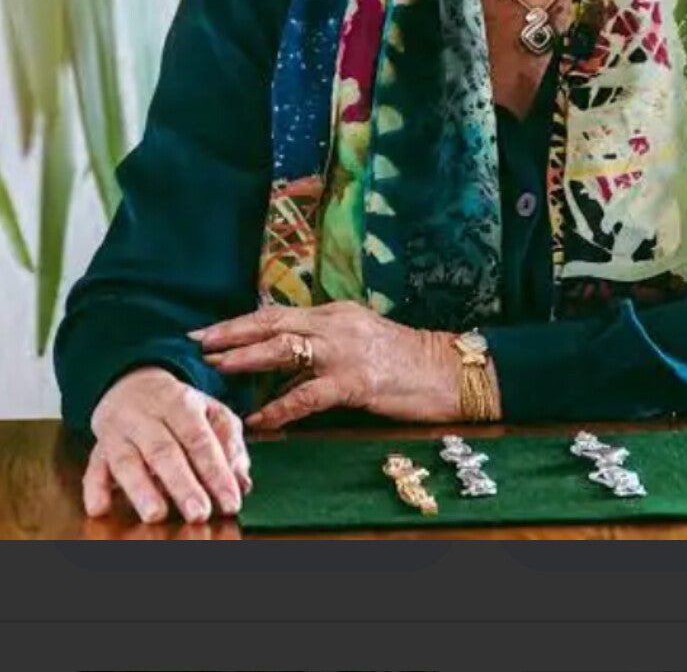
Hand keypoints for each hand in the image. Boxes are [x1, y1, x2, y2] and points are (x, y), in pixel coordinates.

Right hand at [84, 366, 251, 523]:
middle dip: (183, 484)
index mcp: (181, 403)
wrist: (131, 382)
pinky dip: (95, 488)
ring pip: (127, 460)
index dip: (216, 472)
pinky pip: (93, 468)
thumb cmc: (179, 407)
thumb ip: (229, 444)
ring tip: (156, 514)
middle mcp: (147, 416)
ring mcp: (119, 432)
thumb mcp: (211, 412)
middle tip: (199, 513)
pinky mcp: (98, 449)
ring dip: (141, 489)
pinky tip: (100, 508)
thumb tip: (242, 481)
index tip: (231, 502)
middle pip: (164, 451)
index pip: (200, 439)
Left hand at [192, 301, 495, 429]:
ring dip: (246, 358)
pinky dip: (279, 407)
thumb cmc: (403, 358)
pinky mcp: (356, 381)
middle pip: (272, 323)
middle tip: (196, 341)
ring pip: (285, 350)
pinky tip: (258, 418)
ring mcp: (345, 351)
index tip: (206, 330)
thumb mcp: (359, 337)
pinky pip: (308, 395)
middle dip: (231, 332)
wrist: (445, 369)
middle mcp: (335, 324)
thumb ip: (323, 342)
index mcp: (335, 312)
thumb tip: (281, 356)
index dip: (239, 321)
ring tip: (216, 368)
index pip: (277, 314)